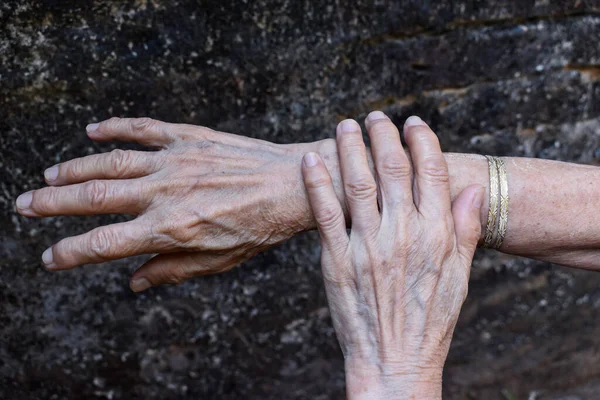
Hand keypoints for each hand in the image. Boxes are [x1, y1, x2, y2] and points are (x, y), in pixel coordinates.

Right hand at [15, 117, 312, 291]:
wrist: (294, 185)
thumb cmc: (261, 228)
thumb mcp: (219, 261)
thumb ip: (172, 271)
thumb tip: (133, 284)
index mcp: (171, 230)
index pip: (104, 244)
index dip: (70, 253)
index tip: (49, 257)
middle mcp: (166, 194)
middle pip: (94, 197)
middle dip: (53, 204)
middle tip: (24, 205)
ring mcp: (176, 162)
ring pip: (111, 162)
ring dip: (74, 168)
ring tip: (48, 175)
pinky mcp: (190, 139)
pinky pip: (144, 129)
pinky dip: (116, 128)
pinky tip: (93, 130)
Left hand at [301, 112, 483, 398]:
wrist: (394, 362)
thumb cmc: (430, 321)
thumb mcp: (460, 279)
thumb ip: (466, 232)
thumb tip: (471, 192)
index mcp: (436, 235)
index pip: (432, 171)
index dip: (422, 140)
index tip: (414, 122)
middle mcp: (402, 233)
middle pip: (392, 167)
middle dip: (383, 134)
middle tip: (376, 117)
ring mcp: (367, 245)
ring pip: (357, 181)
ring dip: (350, 146)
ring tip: (345, 125)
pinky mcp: (337, 260)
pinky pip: (325, 212)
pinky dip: (317, 181)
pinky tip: (312, 158)